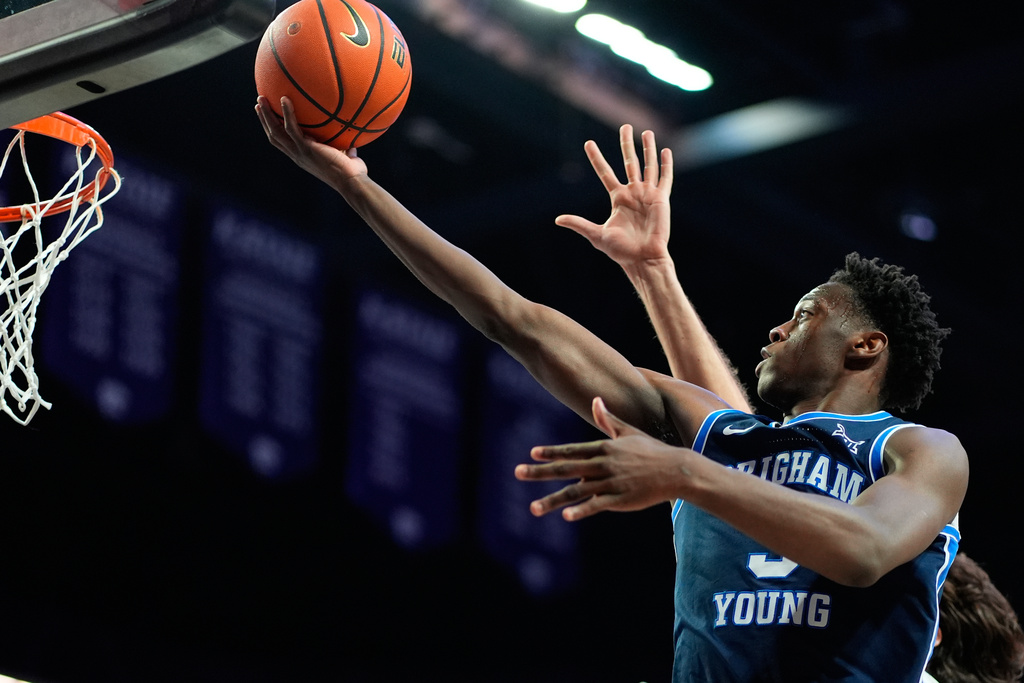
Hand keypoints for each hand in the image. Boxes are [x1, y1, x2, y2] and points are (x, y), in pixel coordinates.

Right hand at [255, 95, 366, 187]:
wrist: (351, 182)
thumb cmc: (352, 173)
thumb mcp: (346, 158)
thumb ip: (345, 150)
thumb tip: (353, 144)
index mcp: (302, 157)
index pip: (282, 143)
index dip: (273, 130)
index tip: (268, 116)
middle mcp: (297, 155)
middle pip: (273, 136)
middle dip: (264, 120)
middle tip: (259, 103)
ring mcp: (299, 152)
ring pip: (276, 131)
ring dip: (266, 115)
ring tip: (261, 99)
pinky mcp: (306, 148)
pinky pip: (292, 127)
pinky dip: (287, 113)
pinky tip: (285, 98)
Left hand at [514, 397, 689, 520]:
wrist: (677, 470)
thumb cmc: (652, 451)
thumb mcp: (629, 432)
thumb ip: (609, 419)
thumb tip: (596, 400)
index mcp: (604, 448)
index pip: (572, 450)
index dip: (551, 452)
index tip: (532, 453)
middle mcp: (603, 464)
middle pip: (566, 468)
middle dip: (540, 471)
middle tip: (517, 473)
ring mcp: (611, 482)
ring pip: (576, 491)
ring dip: (553, 500)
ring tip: (533, 508)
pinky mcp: (621, 500)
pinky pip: (597, 505)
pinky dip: (581, 510)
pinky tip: (566, 516)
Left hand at [555, 124, 673, 267]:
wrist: (642, 258)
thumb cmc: (621, 251)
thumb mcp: (596, 235)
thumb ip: (579, 224)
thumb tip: (558, 220)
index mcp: (618, 199)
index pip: (605, 172)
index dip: (597, 158)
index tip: (588, 143)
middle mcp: (633, 193)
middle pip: (629, 162)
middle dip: (626, 144)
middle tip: (625, 126)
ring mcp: (648, 194)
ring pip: (648, 165)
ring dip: (648, 148)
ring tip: (646, 132)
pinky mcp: (661, 199)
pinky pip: (665, 179)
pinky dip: (666, 165)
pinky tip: (665, 150)